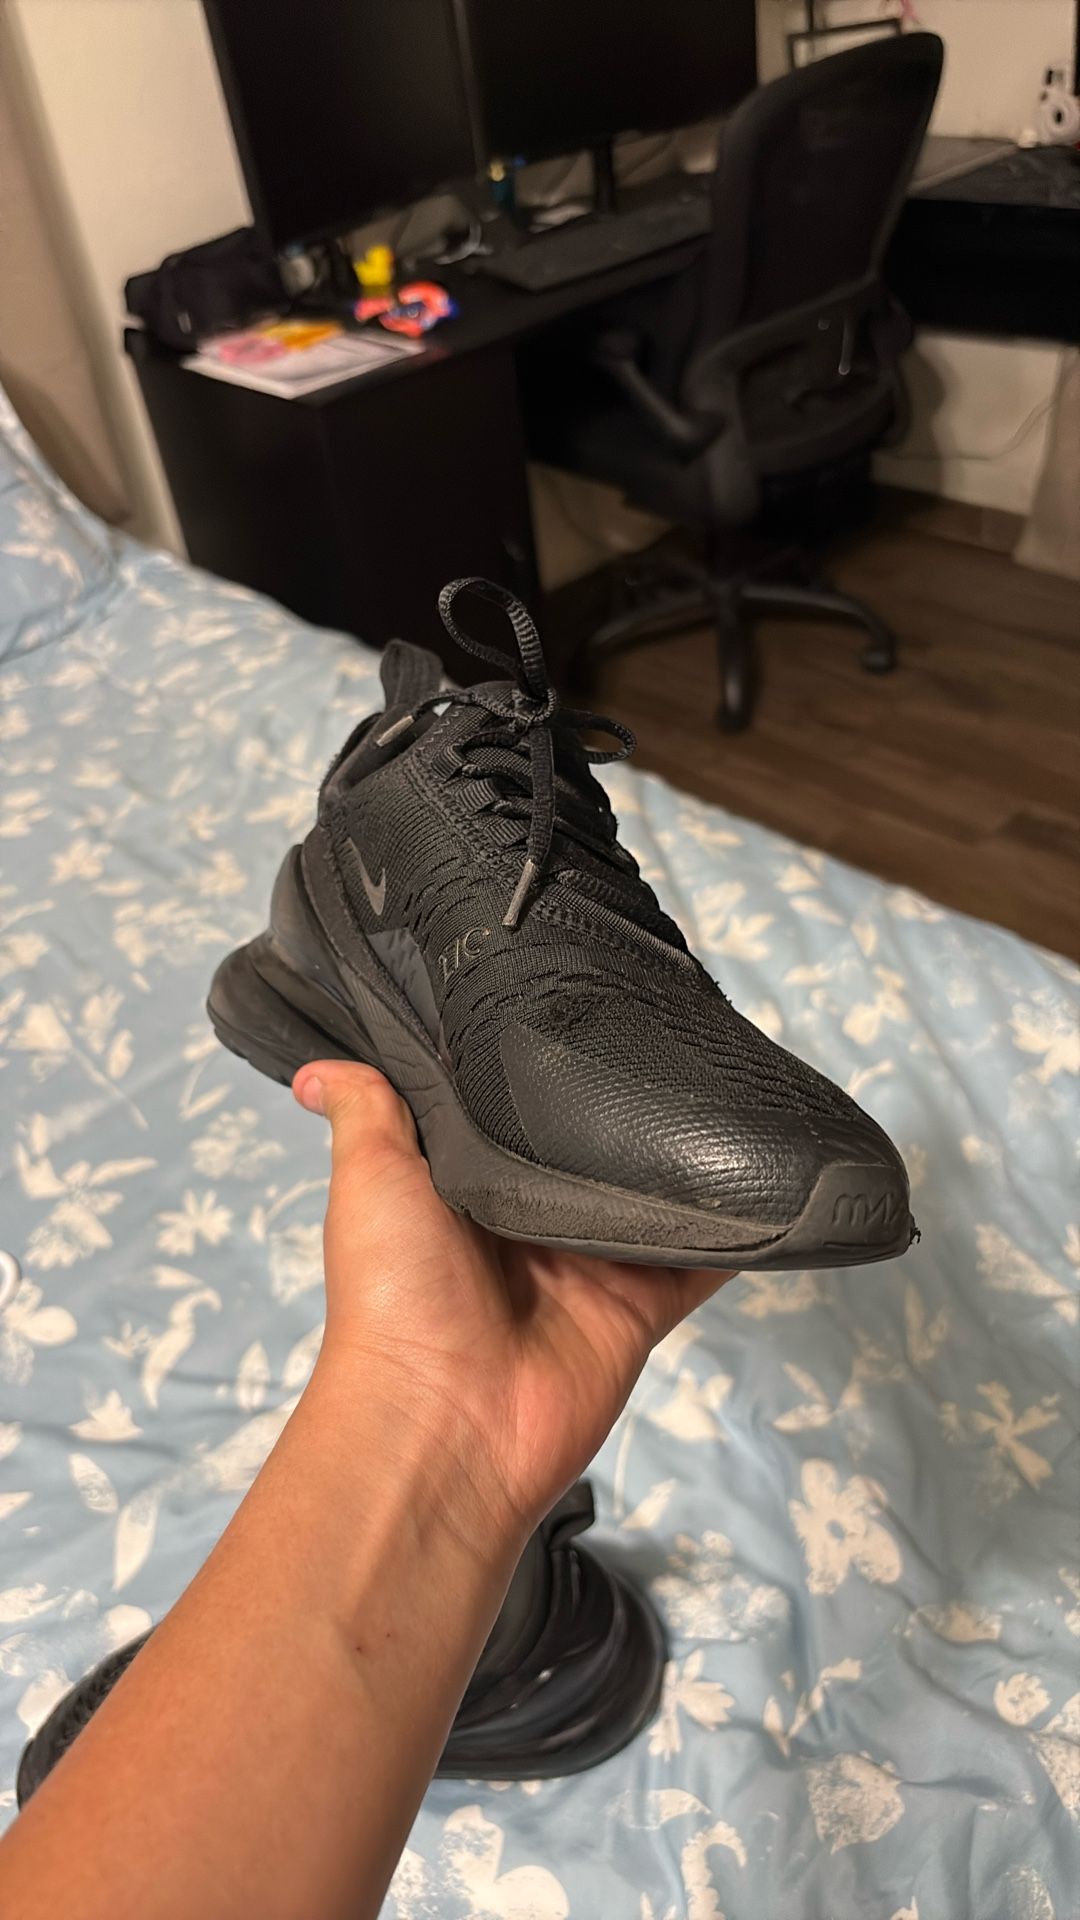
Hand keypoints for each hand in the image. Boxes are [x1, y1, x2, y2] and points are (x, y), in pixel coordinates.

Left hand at [294, 1061, 735, 1552]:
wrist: (444, 1419)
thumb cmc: (393, 1293)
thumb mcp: (369, 1179)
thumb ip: (368, 1111)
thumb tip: (316, 1069)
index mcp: (466, 1188)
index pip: (512, 1113)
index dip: (536, 1067)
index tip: (574, 996)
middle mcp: (531, 1224)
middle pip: (590, 1150)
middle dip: (620, 1103)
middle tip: (667, 1022)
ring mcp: (590, 1266)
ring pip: (652, 1196)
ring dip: (684, 1155)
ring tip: (726, 1078)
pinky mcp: (640, 1306)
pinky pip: (701, 1260)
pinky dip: (737, 1228)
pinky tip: (766, 1168)